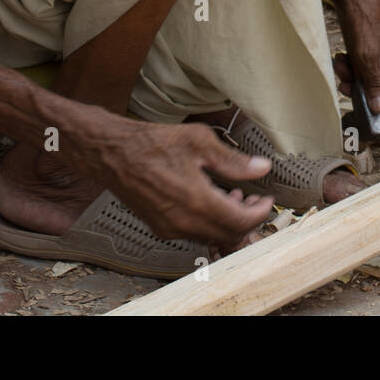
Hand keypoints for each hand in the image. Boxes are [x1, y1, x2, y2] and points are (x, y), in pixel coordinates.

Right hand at [69, 110, 274, 248]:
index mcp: (196, 201)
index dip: (260, 212)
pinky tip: (209, 200)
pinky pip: (194, 234)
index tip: (266, 199)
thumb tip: (260, 168)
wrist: (112, 153)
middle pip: (229, 236)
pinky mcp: (160, 228)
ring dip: (228, 222)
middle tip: (253, 199)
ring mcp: (170, 228)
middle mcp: (183, 222)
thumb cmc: (151, 143)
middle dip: (246, 219)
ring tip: (232, 196)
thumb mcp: (199, 141)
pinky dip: (209, 223)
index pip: (241, 222)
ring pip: (211, 238)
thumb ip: (232, 160)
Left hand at [320, 0, 379, 116]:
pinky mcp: (370, 44)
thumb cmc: (363, 19)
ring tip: (340, 66)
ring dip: (353, 76)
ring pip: (370, 75)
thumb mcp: (366, 55)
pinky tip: (340, 57)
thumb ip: (374, 83)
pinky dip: (351, 64)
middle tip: (345, 87)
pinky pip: (362, 63)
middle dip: (364, 90)